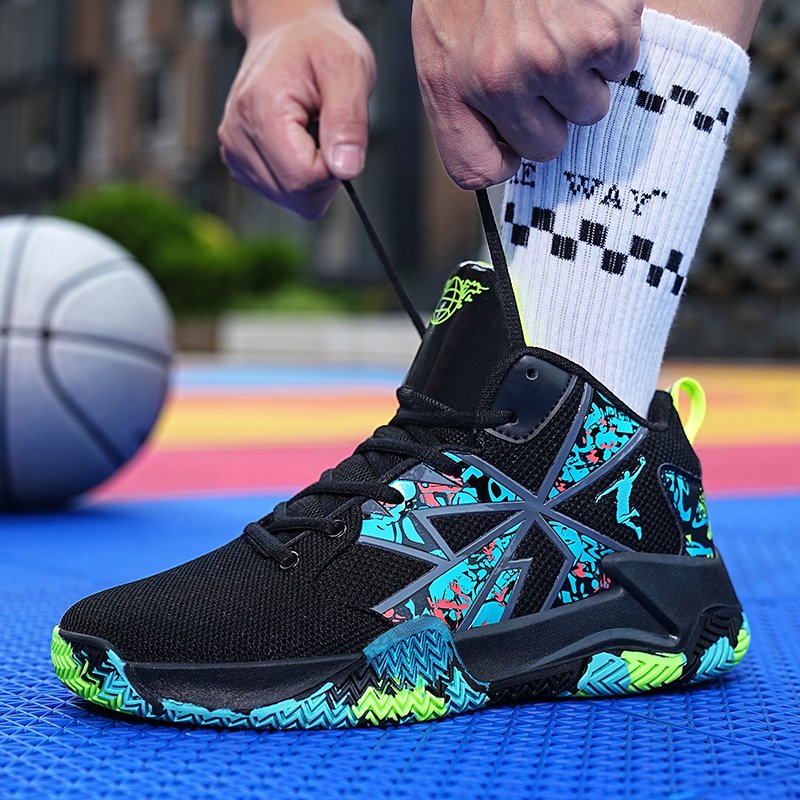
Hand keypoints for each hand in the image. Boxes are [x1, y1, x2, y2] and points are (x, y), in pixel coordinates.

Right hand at [218, 8, 375, 218]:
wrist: (288, 34)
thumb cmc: (318, 45)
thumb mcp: (347, 68)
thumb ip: (349, 120)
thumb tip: (347, 169)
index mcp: (260, 111)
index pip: (303, 179)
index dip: (333, 167)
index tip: (337, 134)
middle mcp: (238, 136)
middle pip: (297, 196)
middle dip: (325, 174)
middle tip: (328, 131)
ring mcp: (235, 152)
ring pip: (291, 199)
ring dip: (313, 174)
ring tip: (311, 129)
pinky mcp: (240, 163)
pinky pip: (283, 193)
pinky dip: (300, 175)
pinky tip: (298, 141)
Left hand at [412, 0, 642, 188]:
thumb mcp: (443, 37)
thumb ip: (461, 99)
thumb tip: (497, 152)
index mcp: (453, 85)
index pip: (476, 172)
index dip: (502, 159)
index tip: (512, 140)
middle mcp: (500, 82)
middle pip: (545, 147)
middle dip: (549, 112)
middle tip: (542, 62)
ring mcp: (552, 60)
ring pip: (589, 110)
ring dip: (584, 75)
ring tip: (562, 26)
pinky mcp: (601, 34)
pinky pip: (620, 68)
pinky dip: (613, 42)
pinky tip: (587, 9)